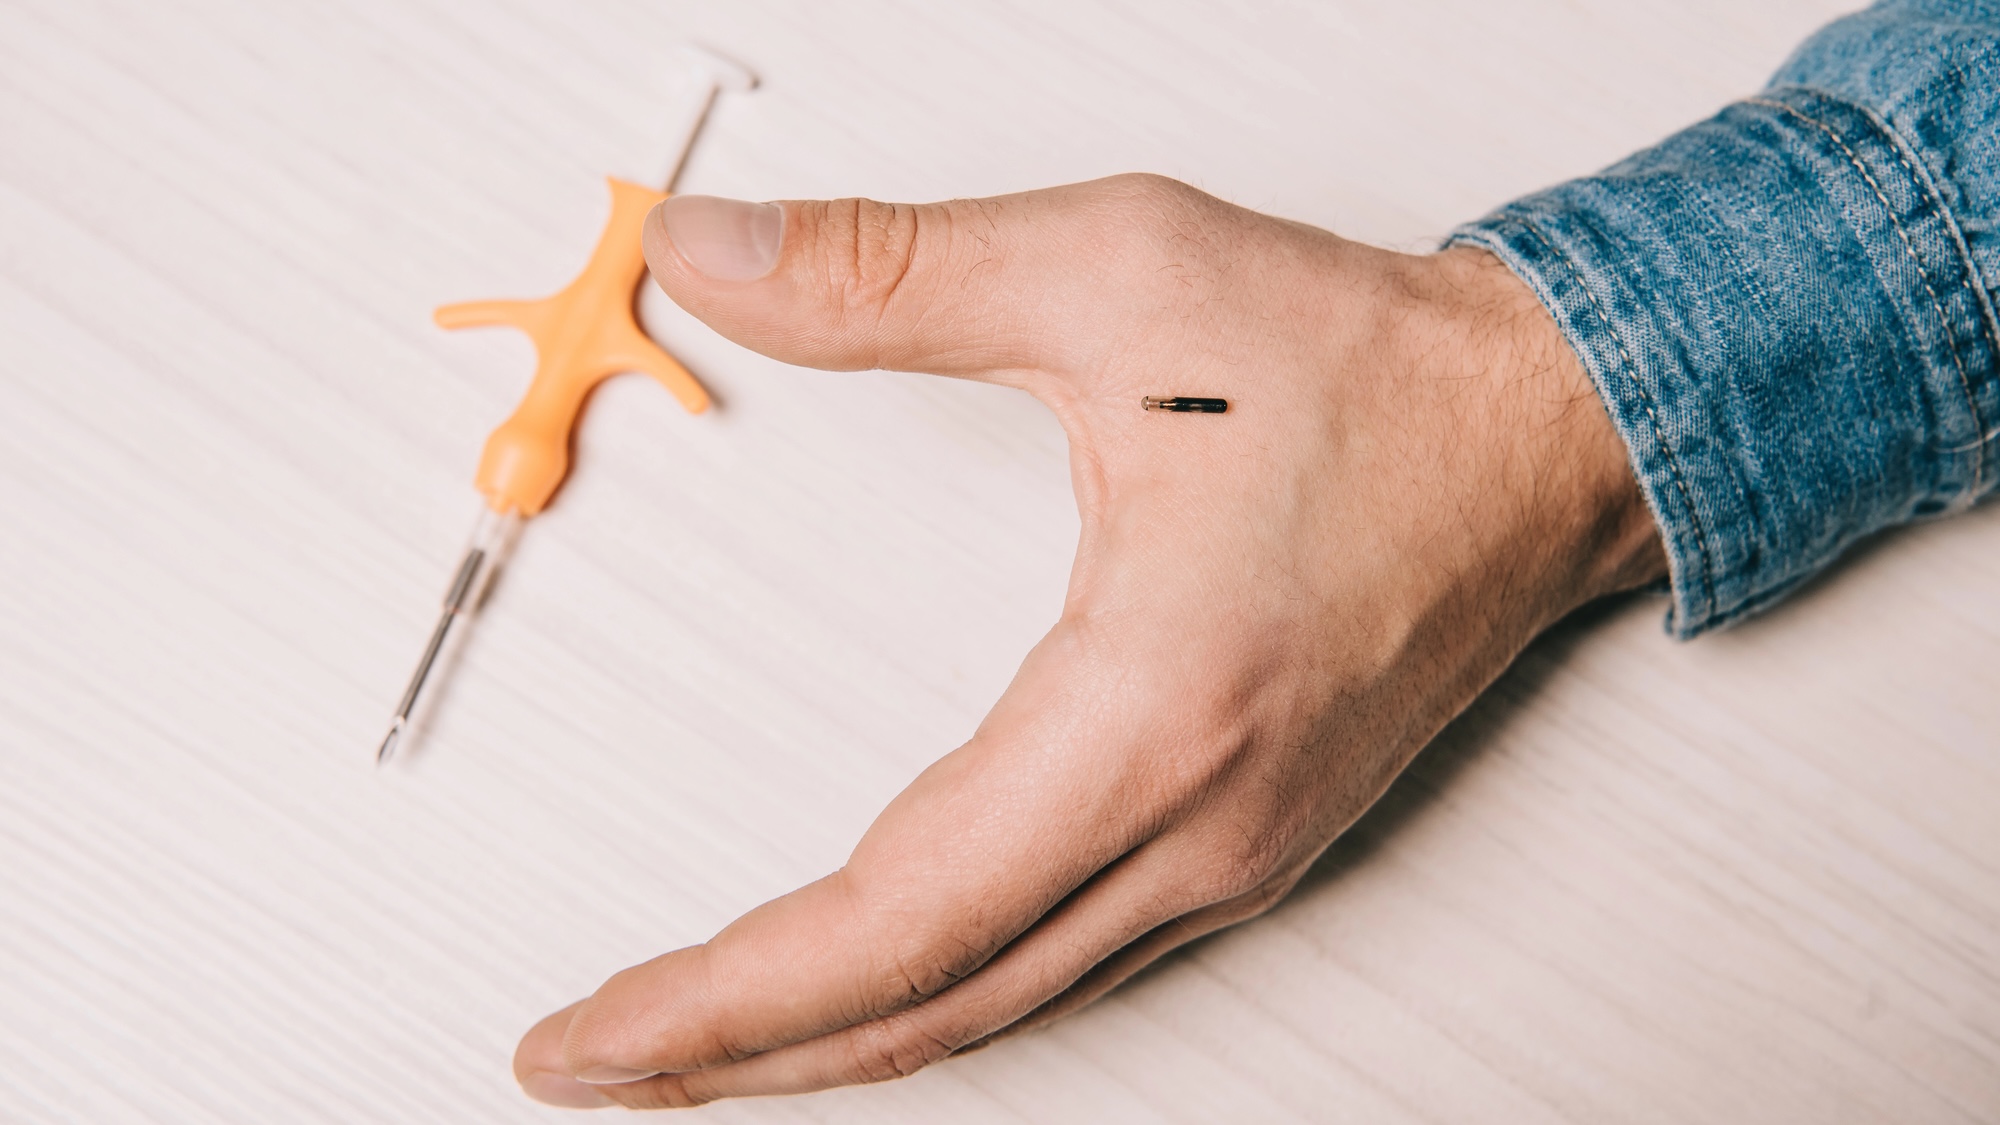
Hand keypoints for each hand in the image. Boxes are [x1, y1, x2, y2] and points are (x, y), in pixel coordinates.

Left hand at [514, 175, 1666, 1108]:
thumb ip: (890, 273)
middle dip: (739, 1054)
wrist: (1554, 432)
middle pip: (923, 1007)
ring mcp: (1231, 855)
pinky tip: (872, 981)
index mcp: (1154, 706)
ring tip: (697, 1043)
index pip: (889, 922)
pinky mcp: (1246, 845)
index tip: (589, 1031)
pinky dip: (934, 999)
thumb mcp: (1119, 271)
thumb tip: (713, 259)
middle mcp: (1197, 822)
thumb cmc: (1381, 373)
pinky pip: (1058, 968)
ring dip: (832, 1043)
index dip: (717, 999)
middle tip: (593, 1058)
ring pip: (992, 1009)